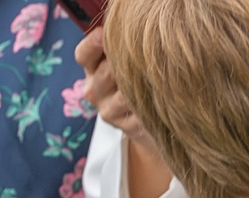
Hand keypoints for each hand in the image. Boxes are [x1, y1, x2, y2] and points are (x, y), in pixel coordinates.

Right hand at [73, 28, 171, 197]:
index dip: (91, 44)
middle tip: (149, 56)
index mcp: (92, 69)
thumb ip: (122, 43)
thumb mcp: (126, 58)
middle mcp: (96, 91)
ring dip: (144, 84)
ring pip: (126, 93)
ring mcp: (109, 110)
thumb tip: (130, 19)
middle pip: (106, 72)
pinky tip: (164, 94)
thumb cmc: (140, 78)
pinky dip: (155, 99)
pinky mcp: (128, 126)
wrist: (147, 121)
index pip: (84, 54)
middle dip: (127, 64)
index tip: (103, 34)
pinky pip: (143, 109)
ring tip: (162, 75)